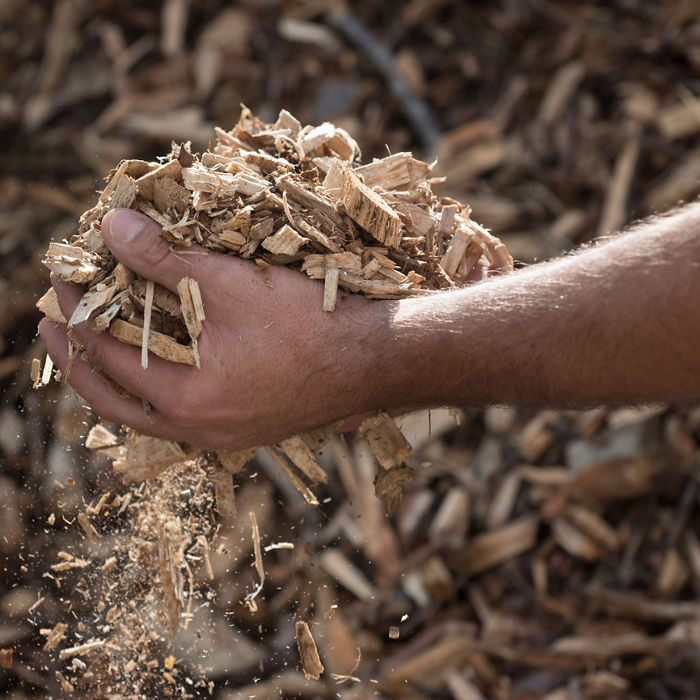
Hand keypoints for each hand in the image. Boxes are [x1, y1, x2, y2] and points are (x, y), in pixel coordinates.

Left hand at [39, 209, 385, 448]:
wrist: (373, 362)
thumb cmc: (307, 324)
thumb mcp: (230, 284)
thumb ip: (165, 259)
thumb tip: (112, 227)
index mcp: (185, 399)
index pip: (107, 354)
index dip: (77, 313)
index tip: (62, 281)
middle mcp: (199, 430)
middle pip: (115, 402)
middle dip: (78, 360)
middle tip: (53, 328)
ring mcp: (225, 436)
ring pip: (149, 414)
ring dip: (119, 378)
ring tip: (102, 346)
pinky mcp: (249, 430)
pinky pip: (184, 417)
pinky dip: (160, 389)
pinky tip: (165, 365)